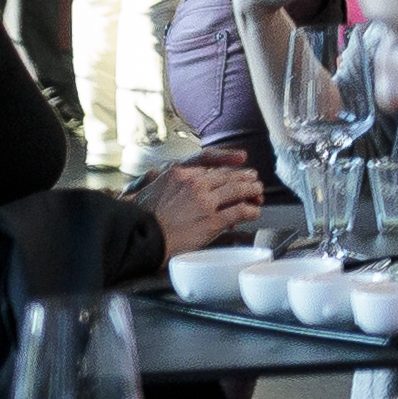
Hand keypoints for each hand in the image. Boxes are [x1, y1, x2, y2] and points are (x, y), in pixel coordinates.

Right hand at [137, 154, 263, 254]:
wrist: (139, 238)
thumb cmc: (139, 218)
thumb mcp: (147, 190)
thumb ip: (166, 183)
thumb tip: (161, 177)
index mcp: (178, 174)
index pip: (210, 163)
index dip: (227, 162)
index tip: (239, 160)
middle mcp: (194, 184)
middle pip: (227, 177)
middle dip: (244, 178)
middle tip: (253, 180)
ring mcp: (205, 201)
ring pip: (238, 191)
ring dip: (252, 191)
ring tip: (258, 193)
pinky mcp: (212, 220)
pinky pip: (239, 211)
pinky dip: (250, 211)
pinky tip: (254, 212)